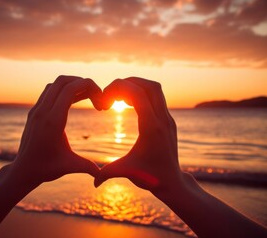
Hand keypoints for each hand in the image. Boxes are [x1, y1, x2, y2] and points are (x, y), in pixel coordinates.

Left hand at [9, 75, 101, 187]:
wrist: (23, 170)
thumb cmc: (46, 168)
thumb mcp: (71, 166)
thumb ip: (88, 167)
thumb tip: (102, 173)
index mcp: (53, 121)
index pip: (70, 89)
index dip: (89, 86)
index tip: (101, 96)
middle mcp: (43, 111)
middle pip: (62, 81)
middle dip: (82, 82)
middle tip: (96, 95)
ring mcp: (36, 110)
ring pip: (55, 84)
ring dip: (72, 85)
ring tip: (88, 96)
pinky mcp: (34, 112)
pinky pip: (49, 92)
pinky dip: (63, 90)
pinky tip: (75, 100)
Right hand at [95, 77, 183, 193]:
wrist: (172, 182)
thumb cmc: (150, 177)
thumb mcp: (126, 172)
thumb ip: (107, 174)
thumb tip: (93, 182)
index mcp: (151, 128)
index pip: (138, 93)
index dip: (118, 88)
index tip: (104, 98)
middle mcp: (162, 119)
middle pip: (149, 86)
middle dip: (127, 83)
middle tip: (110, 93)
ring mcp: (167, 119)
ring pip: (155, 89)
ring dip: (136, 86)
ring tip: (118, 96)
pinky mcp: (168, 121)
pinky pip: (157, 98)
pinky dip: (142, 94)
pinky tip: (129, 103)